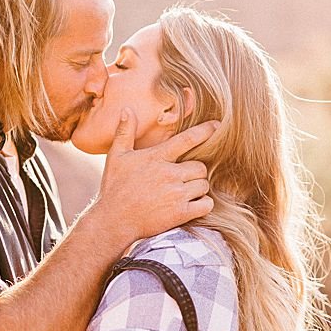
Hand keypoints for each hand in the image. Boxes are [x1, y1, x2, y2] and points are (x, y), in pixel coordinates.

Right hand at [95, 109, 217, 240]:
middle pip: (200, 166)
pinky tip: (192, 205)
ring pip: (204, 185)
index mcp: (156, 157)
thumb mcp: (116, 156)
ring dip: (198, 188)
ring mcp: (176, 194)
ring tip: (184, 192)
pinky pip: (206, 204)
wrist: (113, 220)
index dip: (205, 131)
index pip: (187, 139)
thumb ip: (125, 132)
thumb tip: (127, 109)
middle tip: (184, 178)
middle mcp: (169, 174)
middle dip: (195, 172)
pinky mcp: (180, 213)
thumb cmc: (114, 188)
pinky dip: (203, 204)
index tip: (217, 125)